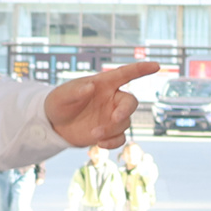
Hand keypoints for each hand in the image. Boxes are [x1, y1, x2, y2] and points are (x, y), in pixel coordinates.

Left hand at [45, 60, 161, 148]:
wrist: (54, 125)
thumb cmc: (59, 103)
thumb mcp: (62, 96)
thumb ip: (75, 91)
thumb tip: (90, 87)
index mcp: (103, 84)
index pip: (125, 74)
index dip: (141, 69)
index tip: (156, 66)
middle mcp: (112, 99)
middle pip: (131, 103)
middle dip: (125, 111)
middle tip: (114, 118)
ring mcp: (112, 116)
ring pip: (124, 123)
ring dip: (112, 130)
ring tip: (93, 133)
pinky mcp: (109, 132)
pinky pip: (120, 138)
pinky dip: (113, 142)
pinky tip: (99, 144)